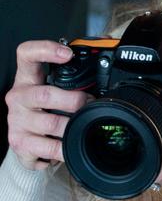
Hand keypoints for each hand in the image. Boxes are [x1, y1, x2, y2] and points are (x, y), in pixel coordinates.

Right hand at [5, 40, 92, 170]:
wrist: (26, 142)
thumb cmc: (45, 110)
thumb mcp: (53, 90)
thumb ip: (71, 79)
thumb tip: (106, 67)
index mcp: (27, 78)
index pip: (27, 54)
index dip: (45, 50)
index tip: (68, 54)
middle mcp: (18, 97)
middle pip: (45, 94)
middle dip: (74, 101)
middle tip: (89, 103)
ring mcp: (16, 121)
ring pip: (51, 124)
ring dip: (74, 127)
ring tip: (85, 126)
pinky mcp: (20, 144)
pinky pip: (49, 149)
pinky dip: (65, 150)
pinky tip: (70, 147)